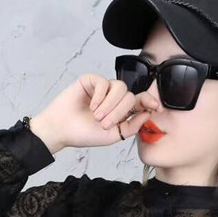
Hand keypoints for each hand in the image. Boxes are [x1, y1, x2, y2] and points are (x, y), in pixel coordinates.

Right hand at [32, 73, 159, 150]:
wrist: (61, 129)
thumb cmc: (84, 134)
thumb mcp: (112, 135)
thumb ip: (131, 127)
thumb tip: (148, 114)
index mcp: (120, 111)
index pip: (139, 102)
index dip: (148, 102)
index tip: (155, 107)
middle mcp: (114, 98)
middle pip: (130, 97)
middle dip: (119, 112)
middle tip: (104, 124)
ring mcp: (103, 89)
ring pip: (120, 88)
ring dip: (110, 104)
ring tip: (97, 116)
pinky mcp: (91, 80)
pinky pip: (104, 82)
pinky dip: (100, 96)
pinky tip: (91, 106)